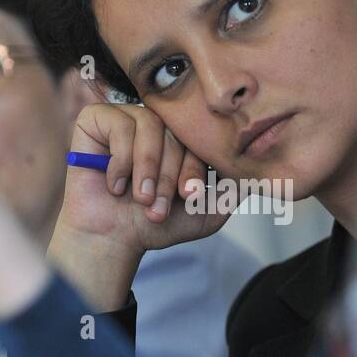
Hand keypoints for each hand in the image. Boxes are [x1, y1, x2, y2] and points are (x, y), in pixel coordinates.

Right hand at [57, 102, 233, 257]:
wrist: (113, 238)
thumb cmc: (156, 224)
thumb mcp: (207, 211)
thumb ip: (234, 188)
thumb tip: (260, 168)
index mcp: (182, 138)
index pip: (199, 137)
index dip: (195, 167)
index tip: (189, 197)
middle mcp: (157, 123)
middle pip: (175, 131)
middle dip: (169, 174)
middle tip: (157, 207)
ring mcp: (127, 117)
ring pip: (150, 126)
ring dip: (146, 169)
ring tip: (138, 197)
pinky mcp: (96, 119)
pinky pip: (119, 125)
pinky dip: (120, 161)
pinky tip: (115, 184)